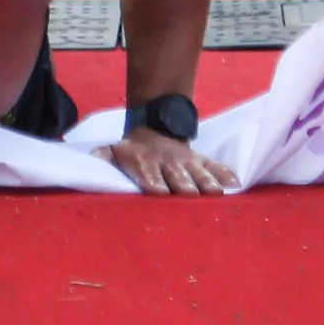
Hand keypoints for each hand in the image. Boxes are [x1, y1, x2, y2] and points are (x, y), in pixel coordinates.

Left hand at [108, 129, 235, 195]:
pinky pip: (216, 166)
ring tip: (215, 193)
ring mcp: (187, 161)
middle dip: (182, 185)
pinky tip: (235, 185)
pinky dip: (225, 174)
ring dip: (206, 182)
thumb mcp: (113, 152)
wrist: (154, 129)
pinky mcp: (202, 159)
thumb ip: (101, 159)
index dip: (152, 182)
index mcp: (144, 163)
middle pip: (177, 176)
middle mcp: (167, 162)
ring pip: (199, 172)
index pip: (148, 174)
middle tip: (189, 195)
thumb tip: (88, 163)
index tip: (157, 192)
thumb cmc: (131, 152)